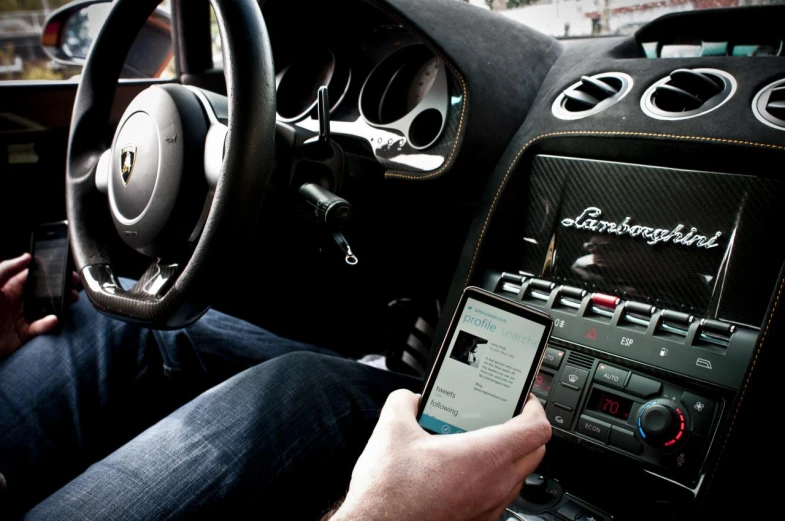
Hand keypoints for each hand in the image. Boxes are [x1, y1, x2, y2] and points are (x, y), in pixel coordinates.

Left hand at [0, 254, 79, 359]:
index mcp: (8, 288)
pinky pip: (41, 328)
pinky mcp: (23, 335)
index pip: (33, 276)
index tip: (65, 271)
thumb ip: (6, 268)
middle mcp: (17, 302)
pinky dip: (49, 324)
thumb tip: (27, 257)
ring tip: (70, 301)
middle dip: (61, 288)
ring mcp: (21, 318)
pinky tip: (53, 319)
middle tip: (73, 286)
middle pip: (44, 292)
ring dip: (61, 305)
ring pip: (47, 309)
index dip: (50, 272)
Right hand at [331, 390, 550, 520]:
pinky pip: (499, 495)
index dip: (535, 409)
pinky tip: (461, 469)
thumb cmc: (389, 492)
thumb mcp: (391, 429)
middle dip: (524, 430)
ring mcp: (489, 507)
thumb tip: (411, 398)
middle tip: (502, 417)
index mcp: (484, 456)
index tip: (524, 400)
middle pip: (535, 452)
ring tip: (477, 441)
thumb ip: (405, 401)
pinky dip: (491, 478)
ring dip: (508, 456)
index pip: (536, 429)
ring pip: (518, 475)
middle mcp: (495, 484)